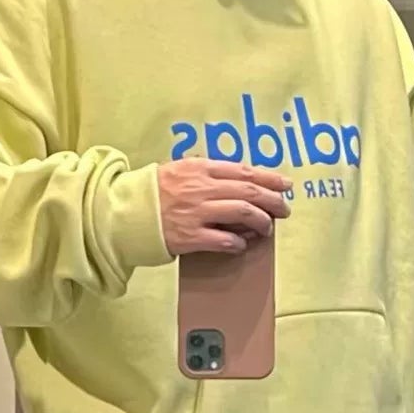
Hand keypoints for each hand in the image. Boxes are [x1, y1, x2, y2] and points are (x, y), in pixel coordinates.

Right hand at [157, 159, 291, 255]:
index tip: (285, 185)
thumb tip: (239, 181)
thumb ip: (208, 173)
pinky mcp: (191, 237)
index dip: (269, 179)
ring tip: (267, 228)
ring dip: (261, 222)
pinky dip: (238, 242)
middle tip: (284, 209)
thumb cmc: (156, 192)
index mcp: (201, 168)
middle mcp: (202, 188)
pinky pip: (224, 240)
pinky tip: (242, 244)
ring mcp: (197, 213)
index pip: (243, 171)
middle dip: (272, 201)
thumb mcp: (181, 170)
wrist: (128, 213)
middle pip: (248, 192)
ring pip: (242, 213)